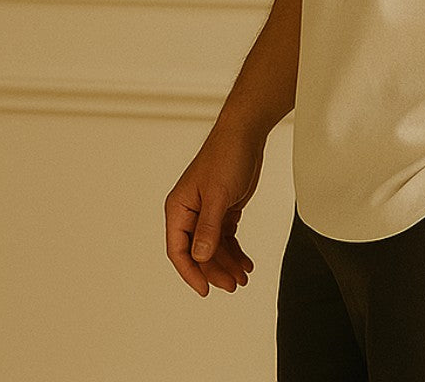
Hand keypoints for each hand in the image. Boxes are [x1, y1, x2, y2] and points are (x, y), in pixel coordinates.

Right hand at [164, 125, 263, 295]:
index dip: (191, 273)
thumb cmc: (226, 156)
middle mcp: (190, 212)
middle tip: (233, 285)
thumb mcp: (218, 195)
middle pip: (198, 252)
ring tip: (243, 278)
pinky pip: (225, 237)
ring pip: (213, 247)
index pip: (178, 250)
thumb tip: (200, 257)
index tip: (205, 289)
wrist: (246, 134)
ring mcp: (207, 211)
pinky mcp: (223, 209)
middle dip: (215, 271)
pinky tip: (245, 263)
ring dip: (227, 264)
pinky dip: (235, 251)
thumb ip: (209, 228)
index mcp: (179, 208)